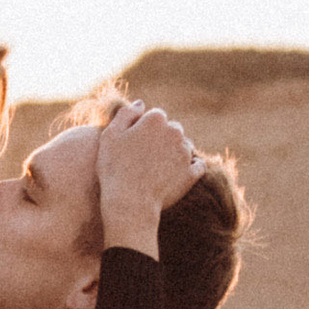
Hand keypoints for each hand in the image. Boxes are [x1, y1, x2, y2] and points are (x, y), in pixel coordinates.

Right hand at [95, 104, 206, 253]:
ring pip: (184, 146)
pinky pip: (198, 165)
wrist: (129, 203)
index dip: (144, 129)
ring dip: (175, 152)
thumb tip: (141, 104)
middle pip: (172, 129)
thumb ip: (125, 114)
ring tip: (157, 169)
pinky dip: (191, 167)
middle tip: (145, 157)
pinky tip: (179, 173)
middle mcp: (175, 131)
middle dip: (162, 139)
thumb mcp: (110, 136)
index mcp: (155, 119)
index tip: (135, 143)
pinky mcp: (192, 173)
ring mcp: (185, 152)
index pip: (156, 116)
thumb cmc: (114, 169)